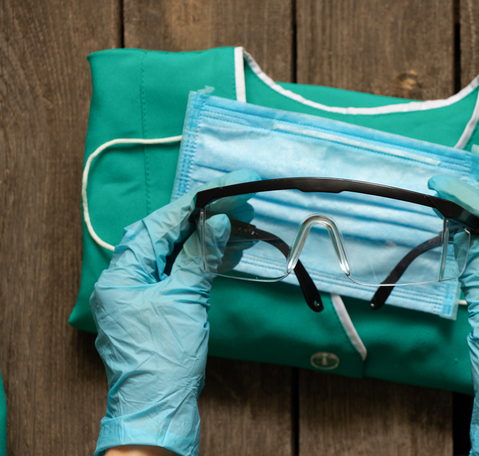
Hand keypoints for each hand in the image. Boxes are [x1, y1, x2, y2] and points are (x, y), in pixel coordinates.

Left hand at [90, 169, 258, 455]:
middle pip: (166, 235)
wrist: (159, 408)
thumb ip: (200, 257)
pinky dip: (204, 260)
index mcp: (121, 274)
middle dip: (202, 216)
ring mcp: (143, 293)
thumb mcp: (185, 300)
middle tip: (236, 199)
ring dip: (207, 237)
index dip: (193, 203)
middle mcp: (127, 279)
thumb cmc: (163, 358)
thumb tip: (217, 219)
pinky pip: (182, 272)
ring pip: (176, 253)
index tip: (223, 186)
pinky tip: (228, 248)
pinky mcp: (160, 306)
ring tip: (241, 220)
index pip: (158, 226)